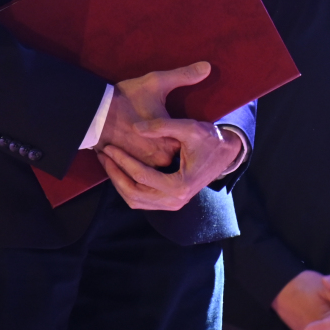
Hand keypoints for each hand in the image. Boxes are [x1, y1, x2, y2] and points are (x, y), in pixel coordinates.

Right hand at [97, 61, 212, 168]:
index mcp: (171, 142)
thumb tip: (207, 67)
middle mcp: (160, 160)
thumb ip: (184, 76)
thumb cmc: (127, 98)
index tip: (180, 124)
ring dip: (157, 152)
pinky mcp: (130, 168)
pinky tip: (140, 145)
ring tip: (151, 139)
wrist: (95, 114)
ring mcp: (145, 166)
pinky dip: (144, 158)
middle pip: (174, 153)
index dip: (184, 133)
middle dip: (171, 143)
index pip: (188, 143)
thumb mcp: (157, 83)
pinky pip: (144, 166)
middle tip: (162, 129)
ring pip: (159, 161)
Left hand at [98, 116, 242, 211]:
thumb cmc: (209, 138)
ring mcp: (172, 204)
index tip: (109, 146)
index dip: (123, 160)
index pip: (142, 177)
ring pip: (135, 200)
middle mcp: (176, 200)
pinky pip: (141, 199)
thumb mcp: (189, 127)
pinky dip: (127, 186)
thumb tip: (136, 128)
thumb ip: (162, 126)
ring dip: (118, 181)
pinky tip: (119, 168)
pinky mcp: (169, 201)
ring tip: (107, 160)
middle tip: (103, 154)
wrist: (226, 152)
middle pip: (134, 193)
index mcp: (180, 185)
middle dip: (115, 174)